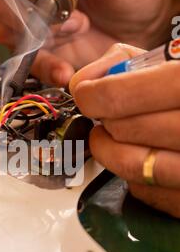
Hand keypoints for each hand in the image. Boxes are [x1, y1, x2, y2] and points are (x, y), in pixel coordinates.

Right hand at [0, 0, 172, 86]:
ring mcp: (34, 23)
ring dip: (40, 37)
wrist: (143, 29)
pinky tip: (64, 70)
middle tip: (56, 13)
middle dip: (22, 10)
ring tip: (79, 27)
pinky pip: (31, 63)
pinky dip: (45, 68)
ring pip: (8, 31)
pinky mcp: (43, 52)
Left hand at [69, 43, 179, 217]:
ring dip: (110, 150)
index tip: (86, 95)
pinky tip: (146, 156)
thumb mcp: (173, 60)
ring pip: (132, 166)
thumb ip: (125, 62)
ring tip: (112, 136)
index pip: (120, 97)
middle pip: (124, 130)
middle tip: (107, 114)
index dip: (93, 96)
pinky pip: (148, 191)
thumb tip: (81, 82)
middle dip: (106, 120)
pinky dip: (135, 174)